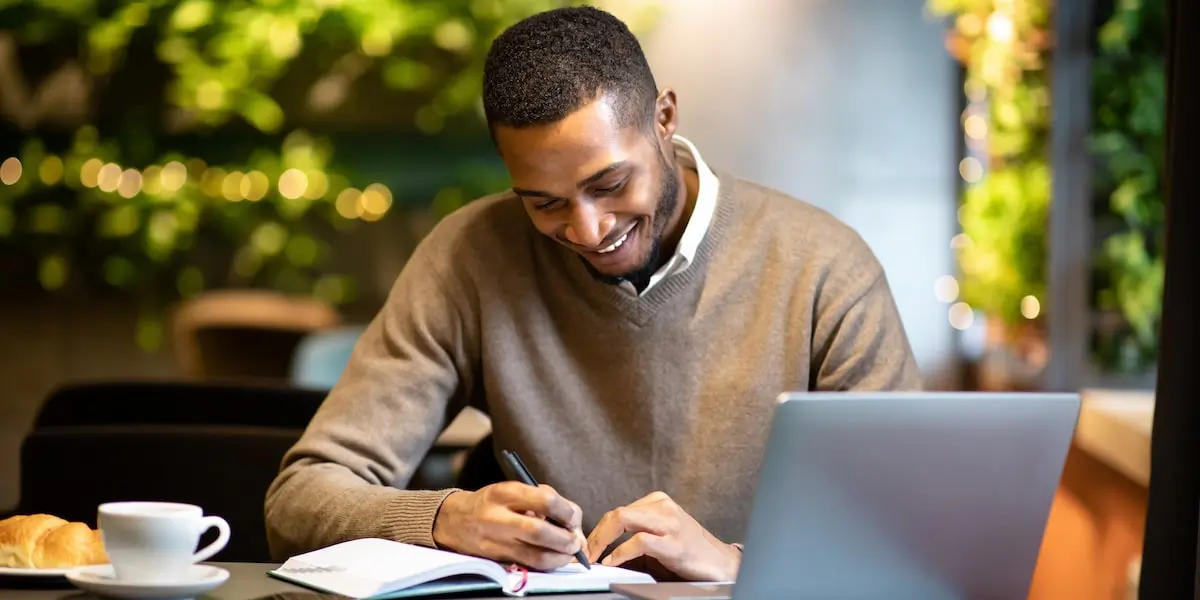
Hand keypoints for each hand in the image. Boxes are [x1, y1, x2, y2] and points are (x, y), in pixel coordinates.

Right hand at [432, 482, 586, 570]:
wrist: (456, 520)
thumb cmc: (494, 503)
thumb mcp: (515, 490)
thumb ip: (546, 500)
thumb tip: (574, 524)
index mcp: (505, 492)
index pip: (545, 500)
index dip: (566, 512)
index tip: (573, 517)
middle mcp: (498, 517)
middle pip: (539, 531)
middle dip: (565, 539)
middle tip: (575, 542)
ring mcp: (495, 540)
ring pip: (535, 555)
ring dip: (559, 557)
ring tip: (568, 553)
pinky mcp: (496, 558)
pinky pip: (528, 565)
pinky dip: (547, 564)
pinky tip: (554, 558)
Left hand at [585, 491, 739, 581]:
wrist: (721, 564)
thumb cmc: (688, 553)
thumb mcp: (658, 539)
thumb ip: (633, 538)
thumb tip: (600, 551)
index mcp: (658, 502)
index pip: (618, 511)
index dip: (597, 531)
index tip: (587, 547)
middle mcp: (663, 507)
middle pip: (616, 513)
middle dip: (595, 535)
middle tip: (585, 553)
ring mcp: (669, 523)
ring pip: (623, 519)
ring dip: (602, 541)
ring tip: (594, 557)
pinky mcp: (674, 543)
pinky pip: (639, 542)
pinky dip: (621, 552)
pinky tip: (613, 561)